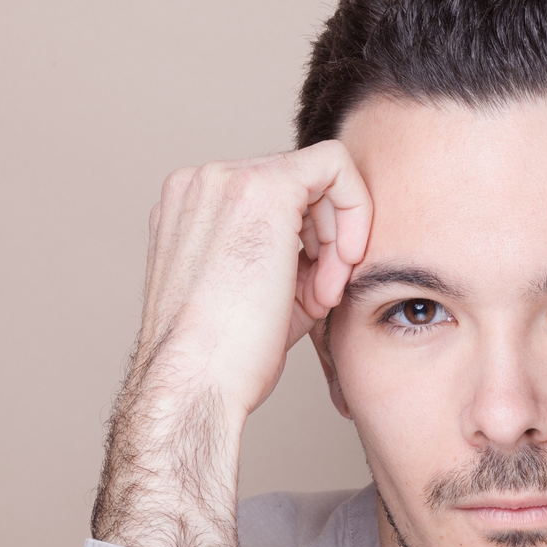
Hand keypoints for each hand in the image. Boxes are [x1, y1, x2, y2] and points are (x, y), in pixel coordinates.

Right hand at [91, 141, 371, 546]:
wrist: (196, 381)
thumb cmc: (227, 356)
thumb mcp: (262, 293)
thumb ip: (289, 256)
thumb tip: (331, 245)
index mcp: (193, 208)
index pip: (278, 201)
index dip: (312, 239)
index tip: (318, 287)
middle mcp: (201, 184)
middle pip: (299, 187)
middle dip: (327, 241)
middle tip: (325, 296)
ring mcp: (223, 178)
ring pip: (318, 177)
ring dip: (336, 239)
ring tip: (322, 297)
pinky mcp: (261, 187)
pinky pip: (335, 165)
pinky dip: (354, 210)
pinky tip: (344, 262)